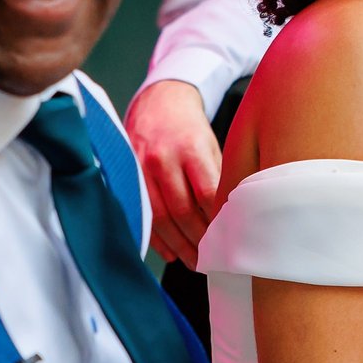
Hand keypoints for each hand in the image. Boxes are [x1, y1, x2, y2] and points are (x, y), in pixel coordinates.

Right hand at [128, 80, 221, 266]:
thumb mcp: (211, 144)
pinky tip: (171, 252)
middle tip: (213, 260)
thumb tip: (234, 217)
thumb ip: (219, 178)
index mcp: (190, 148)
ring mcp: (141, 168)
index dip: (217, 221)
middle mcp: (163, 159)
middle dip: (198, 240)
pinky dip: (157, 238)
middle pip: (182, 211)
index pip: (206, 194)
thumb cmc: (190, 128)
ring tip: (195, 262)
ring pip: (160, 217)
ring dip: (178, 245)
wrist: (158, 101)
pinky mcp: (128, 176)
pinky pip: (143, 214)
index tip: (230, 240)